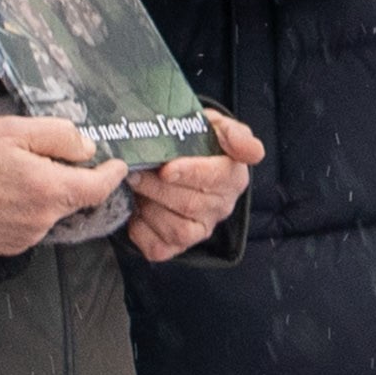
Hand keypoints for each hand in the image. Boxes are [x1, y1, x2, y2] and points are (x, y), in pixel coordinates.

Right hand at [0, 113, 126, 257]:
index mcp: (50, 189)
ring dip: (44, 195)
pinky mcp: (9, 247)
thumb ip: (58, 136)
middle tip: (42, 157)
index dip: (112, 175)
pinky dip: (26, 210)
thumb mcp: (13, 130)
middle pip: (73, 199)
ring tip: (11, 176)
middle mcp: (44, 220)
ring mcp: (27, 237)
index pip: (98, 188)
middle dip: (68, 178)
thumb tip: (87, 148)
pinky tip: (1, 196)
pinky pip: (30, 226)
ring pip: (50, 212)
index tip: (118, 165)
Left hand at [127, 108, 264, 263]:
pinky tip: (136, 211)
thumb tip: (241, 144)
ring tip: (135, 186)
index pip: (216, 177)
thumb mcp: (217, 127)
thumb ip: (234, 133)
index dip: (191, 173)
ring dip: (150, 208)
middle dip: (158, 188)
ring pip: (177, 229)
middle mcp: (221, 206)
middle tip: (134, 171)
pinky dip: (142, 231)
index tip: (167, 169)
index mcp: (233, 176)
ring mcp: (201, 229)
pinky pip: (159, 248)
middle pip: (191, 204)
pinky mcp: (178, 245)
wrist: (179, 162)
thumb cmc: (197, 143)